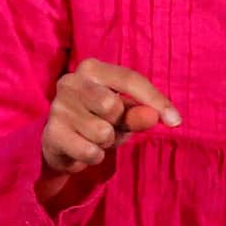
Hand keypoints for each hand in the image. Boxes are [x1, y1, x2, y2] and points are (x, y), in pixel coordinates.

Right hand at [40, 58, 181, 177]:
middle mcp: (70, 81)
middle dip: (119, 123)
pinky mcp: (50, 133)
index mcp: (92, 68)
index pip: (130, 79)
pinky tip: (84, 148)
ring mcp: (57, 106)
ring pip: (102, 132)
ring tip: (95, 137)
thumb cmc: (99, 118)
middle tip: (109, 126)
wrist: (60, 142)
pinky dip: (94, 156)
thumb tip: (159, 117)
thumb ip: (140, 113)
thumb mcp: (124, 114)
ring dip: (106, 142)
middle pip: (113, 106)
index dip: (155, 100)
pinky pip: (89, 151)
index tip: (176, 121)